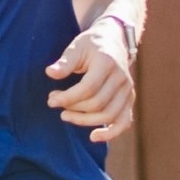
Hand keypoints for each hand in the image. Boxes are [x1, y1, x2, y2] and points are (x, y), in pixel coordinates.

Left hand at [45, 20, 137, 141]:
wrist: (114, 42)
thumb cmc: (91, 45)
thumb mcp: (76, 46)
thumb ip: (65, 61)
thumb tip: (50, 73)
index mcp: (107, 64)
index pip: (88, 88)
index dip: (68, 98)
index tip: (51, 100)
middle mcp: (122, 79)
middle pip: (97, 103)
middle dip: (72, 107)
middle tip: (54, 102)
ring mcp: (128, 91)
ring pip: (108, 115)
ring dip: (84, 120)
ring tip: (65, 115)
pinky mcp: (129, 100)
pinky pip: (124, 122)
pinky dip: (111, 133)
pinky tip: (93, 137)